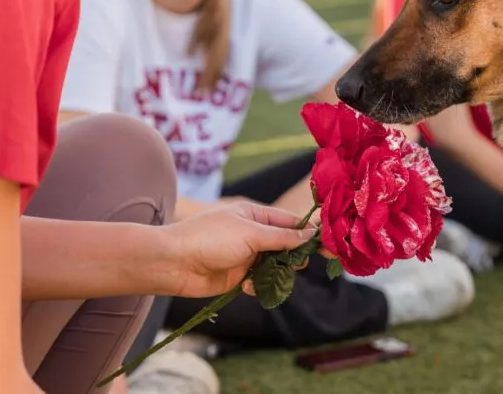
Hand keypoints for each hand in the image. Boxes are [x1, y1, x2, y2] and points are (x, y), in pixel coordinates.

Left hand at [158, 200, 316, 297]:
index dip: (309, 233)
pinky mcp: (238, 276)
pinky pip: (260, 282)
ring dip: (277, 273)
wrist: (173, 263)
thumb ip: (282, 237)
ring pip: (276, 266)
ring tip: (272, 277)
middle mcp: (253, 234)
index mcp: (255, 215)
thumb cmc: (209, 238)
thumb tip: (310, 236)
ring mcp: (246, 256)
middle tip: (299, 265)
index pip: (290, 222)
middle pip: (286, 245)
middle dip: (294, 256)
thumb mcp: (250, 233)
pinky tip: (247, 287)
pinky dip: (259, 286)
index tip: (329, 244)